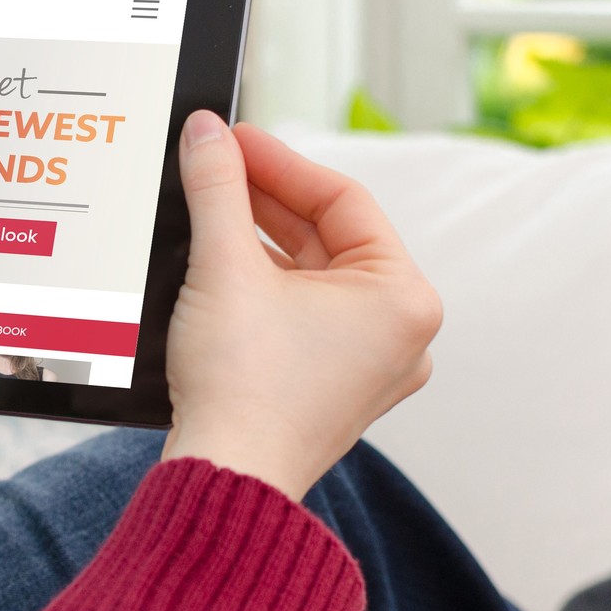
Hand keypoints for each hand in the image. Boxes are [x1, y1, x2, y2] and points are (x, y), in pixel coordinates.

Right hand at [161, 111, 441, 500]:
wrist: (224, 478)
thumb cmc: (245, 385)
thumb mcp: (225, 266)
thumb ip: (218, 187)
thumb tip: (206, 133)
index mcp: (404, 297)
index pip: (342, 199)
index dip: (279, 161)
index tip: (232, 138)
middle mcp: (400, 333)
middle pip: (327, 236)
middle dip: (264, 200)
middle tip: (212, 164)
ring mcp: (367, 365)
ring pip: (311, 275)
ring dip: (257, 239)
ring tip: (206, 206)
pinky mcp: (329, 386)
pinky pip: (300, 313)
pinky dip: (261, 283)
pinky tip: (215, 260)